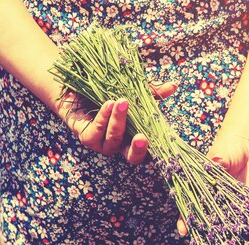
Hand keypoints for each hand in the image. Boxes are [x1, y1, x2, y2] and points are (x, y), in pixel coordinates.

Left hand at [56, 82, 177, 163]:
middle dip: (138, 150)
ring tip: (122, 101)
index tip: (162, 138)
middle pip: (131, 158)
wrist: (74, 83)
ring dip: (119, 122)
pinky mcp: (85, 136)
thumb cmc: (105, 89)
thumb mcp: (131, 89)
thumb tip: (173, 86)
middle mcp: (118, 143)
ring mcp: (101, 142)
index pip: (146, 150)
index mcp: (132, 136)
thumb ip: (151, 91)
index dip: (154, 149)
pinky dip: (103, 118)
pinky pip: (96, 132)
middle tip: (143, 138)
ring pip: (113, 140)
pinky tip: (109, 104)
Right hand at [176, 134, 248, 235]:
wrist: (248, 146)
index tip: (183, 230)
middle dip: (206, 231)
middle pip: (209, 219)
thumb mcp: (221, 153)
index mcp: (204, 190)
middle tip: (203, 242)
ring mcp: (233, 204)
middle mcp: (217, 201)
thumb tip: (216, 160)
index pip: (191, 207)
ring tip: (224, 242)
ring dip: (228, 232)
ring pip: (229, 221)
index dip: (186, 219)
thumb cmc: (227, 149)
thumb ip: (219, 160)